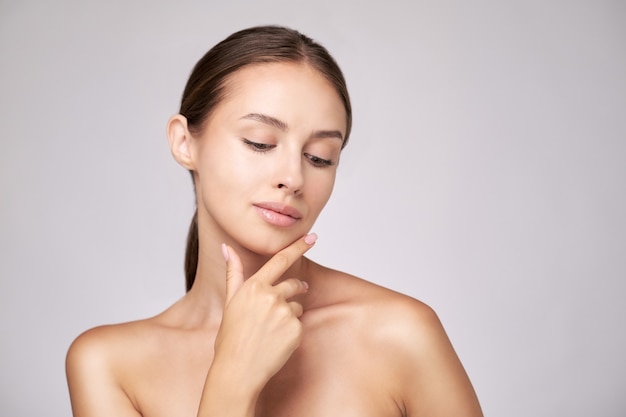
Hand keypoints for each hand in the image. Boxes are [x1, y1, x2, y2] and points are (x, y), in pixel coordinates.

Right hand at [212, 234, 316, 392]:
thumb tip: (227, 248)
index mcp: (254, 286)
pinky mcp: (295, 329)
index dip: (298, 247)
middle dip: (297, 288)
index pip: (280, 260)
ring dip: (290, 314)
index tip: (312, 237)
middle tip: (291, 298)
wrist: (238, 370)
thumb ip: (233, 273)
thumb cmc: (230, 338)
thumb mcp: (230, 302)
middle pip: (293, 284)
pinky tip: (277, 341)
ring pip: (297, 306)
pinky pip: (300, 324)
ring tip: (271, 330)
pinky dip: (292, 331)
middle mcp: (270, 296)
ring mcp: (284, 313)